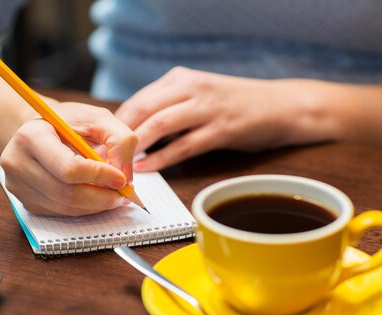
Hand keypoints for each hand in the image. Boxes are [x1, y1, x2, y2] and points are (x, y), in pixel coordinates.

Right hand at [0, 102, 137, 215]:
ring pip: (66, 208)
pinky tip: (93, 195)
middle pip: (67, 193)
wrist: (41, 131)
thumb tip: (125, 176)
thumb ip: (120, 140)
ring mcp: (18, 186)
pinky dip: (84, 209)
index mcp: (31, 136)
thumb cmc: (68, 123)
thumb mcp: (98, 118)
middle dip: (102, 197)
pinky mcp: (25, 202)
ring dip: (96, 205)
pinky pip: (60, 213)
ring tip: (112, 193)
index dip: (100, 176)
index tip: (122, 178)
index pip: (69, 168)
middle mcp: (17, 163)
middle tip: (123, 193)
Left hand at [116, 67, 322, 170]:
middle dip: (119, 136)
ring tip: (120, 165)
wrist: (281, 106)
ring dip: (136, 147)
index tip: (100, 145)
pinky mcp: (222, 128)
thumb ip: (166, 108)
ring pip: (160, 124)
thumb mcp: (195, 95)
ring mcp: (207, 107)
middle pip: (142, 110)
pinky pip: (185, 145)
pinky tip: (147, 169)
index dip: (114, 125)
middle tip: (103, 158)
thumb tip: (129, 133)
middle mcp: (191, 87)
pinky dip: (162, 159)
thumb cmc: (232, 104)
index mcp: (179, 78)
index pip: (136, 101)